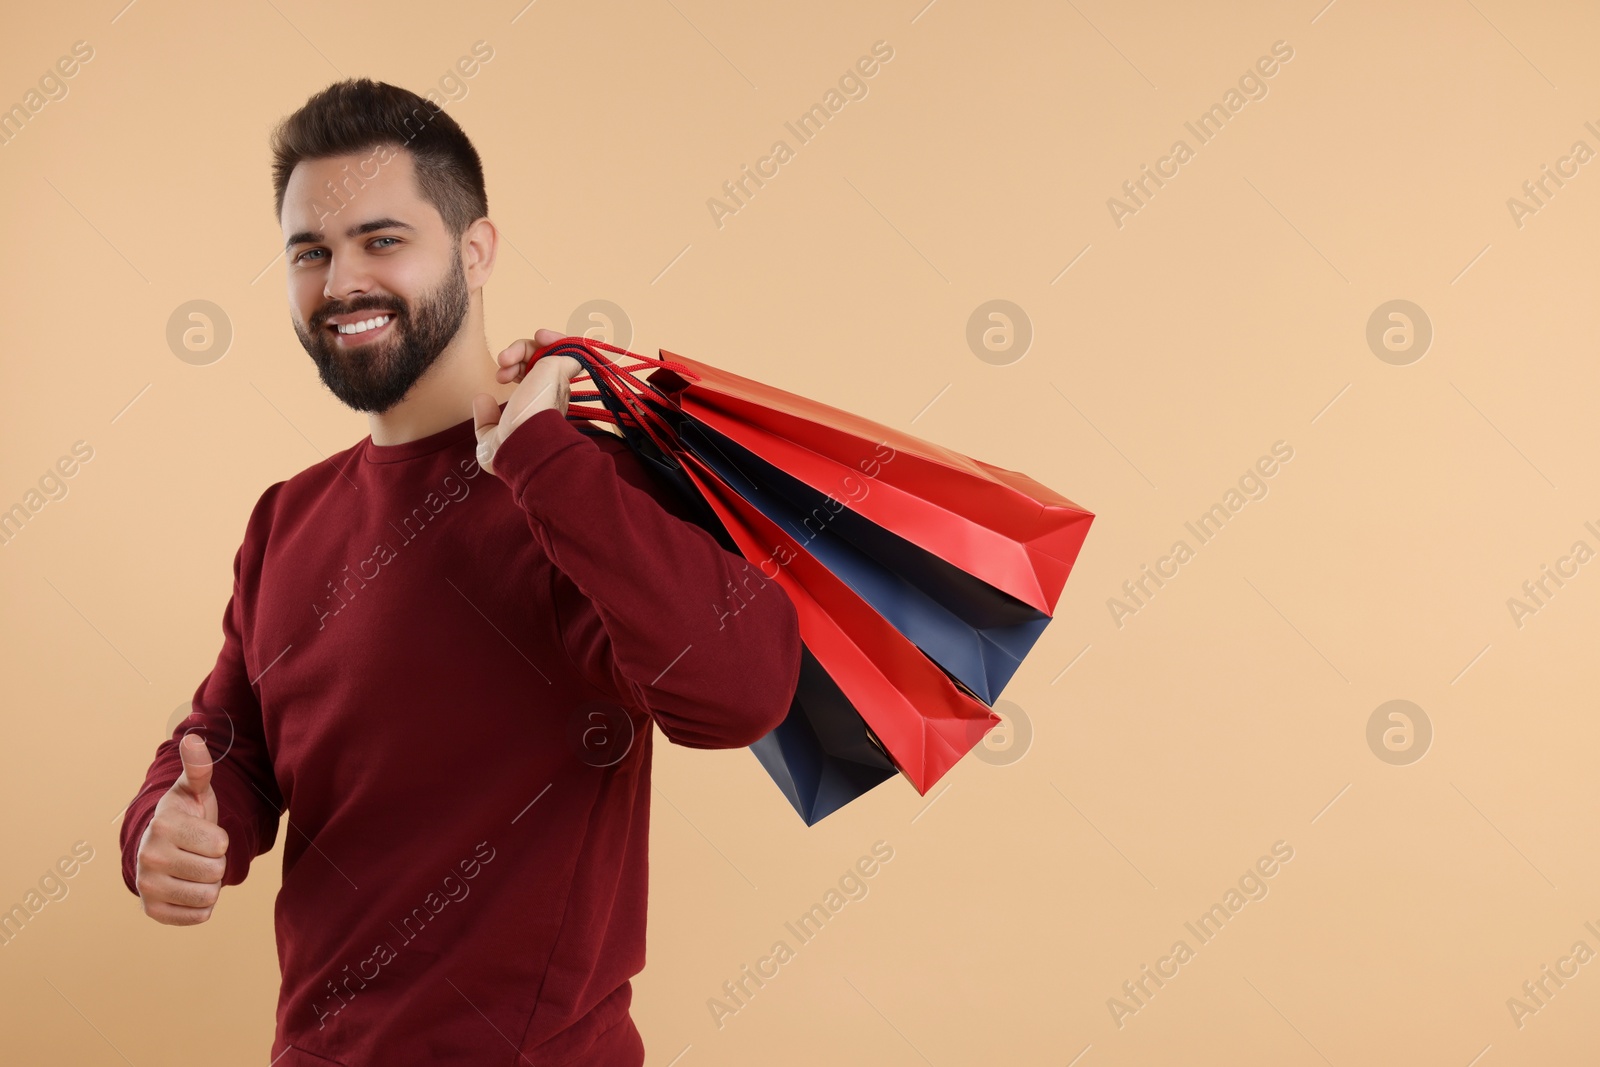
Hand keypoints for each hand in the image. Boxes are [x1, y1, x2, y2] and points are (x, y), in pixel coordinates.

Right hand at [135, 734, 228, 925]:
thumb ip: (199, 768)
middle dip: (216, 863)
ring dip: (209, 884)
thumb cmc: (185, 816)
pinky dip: (201, 906)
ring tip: (193, 869)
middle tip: (199, 853)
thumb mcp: (193, 791)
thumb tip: (194, 738)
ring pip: (209, 896)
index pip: (220, 845)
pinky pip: (199, 917)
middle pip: (216, 872)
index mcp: (163, 826)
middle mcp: (149, 858)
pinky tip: (188, 888)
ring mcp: (147, 887)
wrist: (161, 848)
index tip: (203, 834)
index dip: (220, 840)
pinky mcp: (152, 911)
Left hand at [472, 328, 586, 477]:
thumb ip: (486, 418)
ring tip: (508, 356)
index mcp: (540, 407)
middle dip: (516, 356)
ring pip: (547, 350)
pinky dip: (555, 337)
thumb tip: (482, 399)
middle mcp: (551, 393)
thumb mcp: (489, 436)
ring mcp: (556, 381)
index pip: (533, 377)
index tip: (499, 377)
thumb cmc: (508, 450)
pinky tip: (540, 337)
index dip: (515, 369)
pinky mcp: (559, 368)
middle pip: (538, 361)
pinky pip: (567, 345)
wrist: (521, 446)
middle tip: (502, 365)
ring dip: (524, 347)